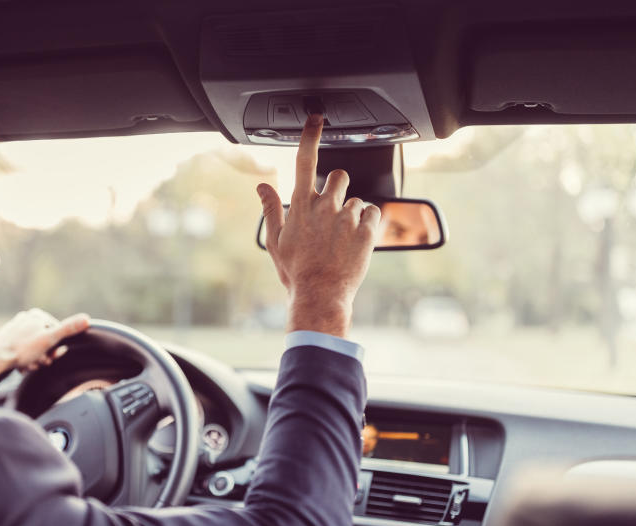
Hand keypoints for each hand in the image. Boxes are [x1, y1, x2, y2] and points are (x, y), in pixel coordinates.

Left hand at [0, 309, 90, 375]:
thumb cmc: (21, 349)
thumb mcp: (49, 339)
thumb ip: (68, 329)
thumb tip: (86, 318)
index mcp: (37, 316)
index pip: (57, 333)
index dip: (56, 347)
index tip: (51, 356)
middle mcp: (26, 319)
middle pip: (46, 341)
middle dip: (45, 356)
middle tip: (38, 362)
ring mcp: (16, 330)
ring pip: (35, 348)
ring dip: (35, 360)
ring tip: (28, 365)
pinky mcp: (9, 340)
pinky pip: (24, 351)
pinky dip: (25, 360)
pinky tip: (21, 366)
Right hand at [257, 115, 380, 338]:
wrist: (320, 295)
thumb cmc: (296, 271)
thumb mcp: (275, 241)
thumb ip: (270, 208)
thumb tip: (262, 185)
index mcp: (301, 206)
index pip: (305, 161)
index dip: (310, 136)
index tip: (316, 118)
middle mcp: (325, 206)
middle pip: (339, 176)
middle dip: (338, 187)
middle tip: (333, 211)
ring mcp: (347, 217)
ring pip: (357, 199)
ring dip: (351, 212)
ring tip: (341, 239)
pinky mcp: (366, 230)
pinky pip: (373, 214)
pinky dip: (367, 224)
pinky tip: (355, 242)